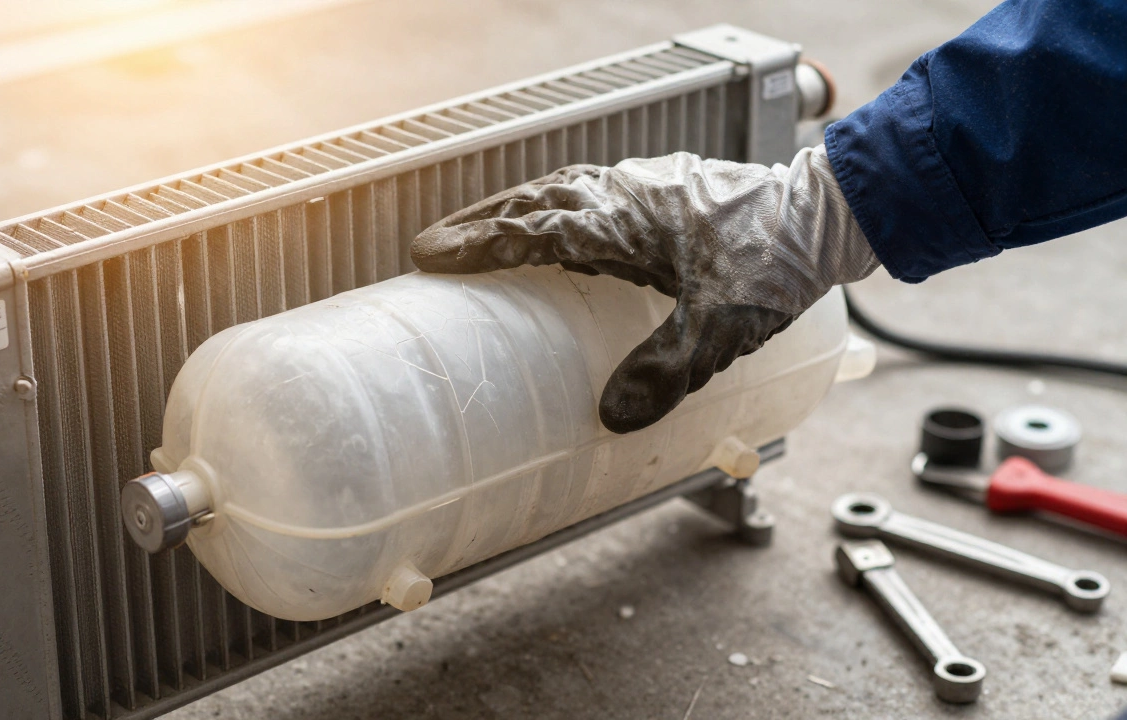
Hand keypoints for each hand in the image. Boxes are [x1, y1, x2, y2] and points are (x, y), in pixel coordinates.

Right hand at [410, 145, 877, 433]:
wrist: (828, 216)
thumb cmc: (776, 263)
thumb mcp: (719, 331)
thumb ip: (665, 374)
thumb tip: (611, 418)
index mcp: (624, 221)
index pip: (532, 229)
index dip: (478, 243)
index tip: (431, 255)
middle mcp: (626, 193)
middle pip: (533, 200)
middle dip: (479, 222)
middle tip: (436, 245)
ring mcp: (645, 184)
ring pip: (560, 189)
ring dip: (515, 209)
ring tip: (484, 233)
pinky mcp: (665, 187)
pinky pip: (591, 188)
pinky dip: (556, 204)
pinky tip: (559, 227)